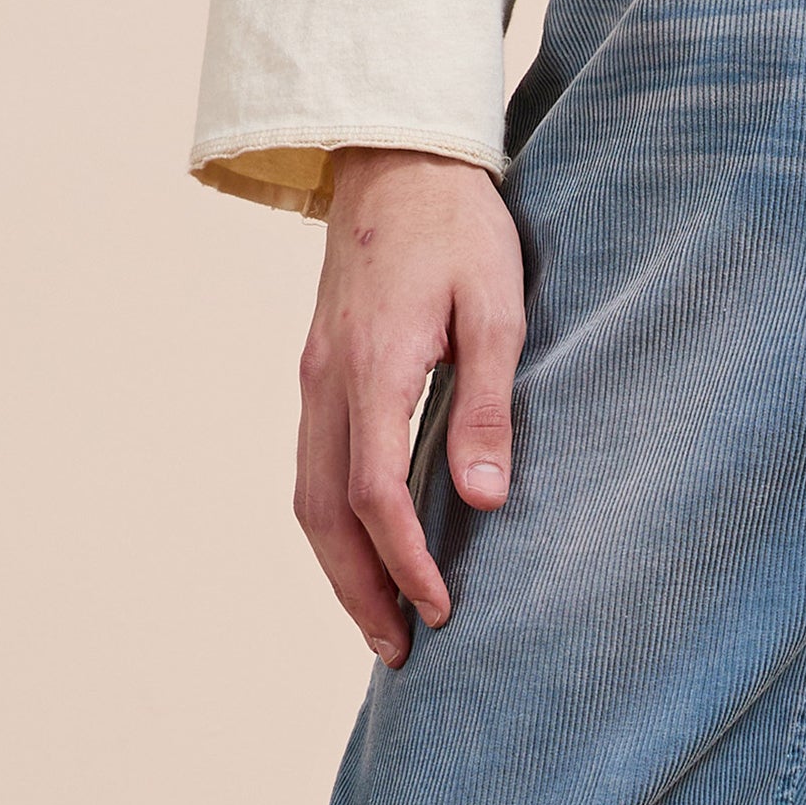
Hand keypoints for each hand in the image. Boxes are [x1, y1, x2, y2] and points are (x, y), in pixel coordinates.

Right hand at [295, 148, 525, 659]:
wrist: (394, 152)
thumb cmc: (459, 224)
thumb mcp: (498, 307)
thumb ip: (488, 405)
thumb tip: (484, 501)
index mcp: (373, 367)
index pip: (377, 495)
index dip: (407, 564)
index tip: (444, 612)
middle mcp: (326, 381)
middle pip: (324, 514)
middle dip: (358, 590)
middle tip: (399, 652)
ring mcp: (313, 377)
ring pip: (308, 495)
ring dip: (340, 566)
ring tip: (381, 621)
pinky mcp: (317, 371)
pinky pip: (313, 465)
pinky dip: (334, 523)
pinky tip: (367, 550)